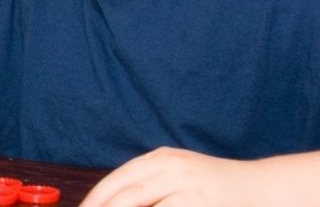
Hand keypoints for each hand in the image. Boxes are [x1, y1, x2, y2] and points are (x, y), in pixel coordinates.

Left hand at [80, 147, 255, 206]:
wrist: (264, 188)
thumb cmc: (217, 188)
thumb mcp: (181, 177)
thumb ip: (151, 187)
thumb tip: (112, 202)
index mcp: (162, 158)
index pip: (119, 179)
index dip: (96, 198)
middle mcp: (172, 168)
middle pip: (126, 193)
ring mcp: (188, 186)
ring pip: (140, 203)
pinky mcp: (200, 203)